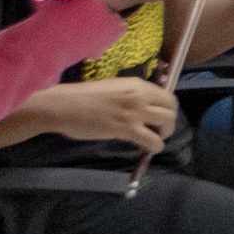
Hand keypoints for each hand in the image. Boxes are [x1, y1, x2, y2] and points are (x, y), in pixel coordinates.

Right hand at [33, 77, 178, 156]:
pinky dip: (155, 147)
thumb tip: (141, 109)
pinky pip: (153, 140)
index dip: (166, 109)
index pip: (167, 95)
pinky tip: (148, 149)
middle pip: (171, 108)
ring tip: (153, 139)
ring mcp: (134, 111)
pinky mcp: (127, 128)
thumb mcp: (113, 90)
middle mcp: (139, 95)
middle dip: (169, 121)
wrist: (63, 105)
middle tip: (158, 130)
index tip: (158, 117)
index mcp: (136, 84)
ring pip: (167, 123)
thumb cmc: (81, 98)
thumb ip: (130, 97)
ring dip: (164, 134)